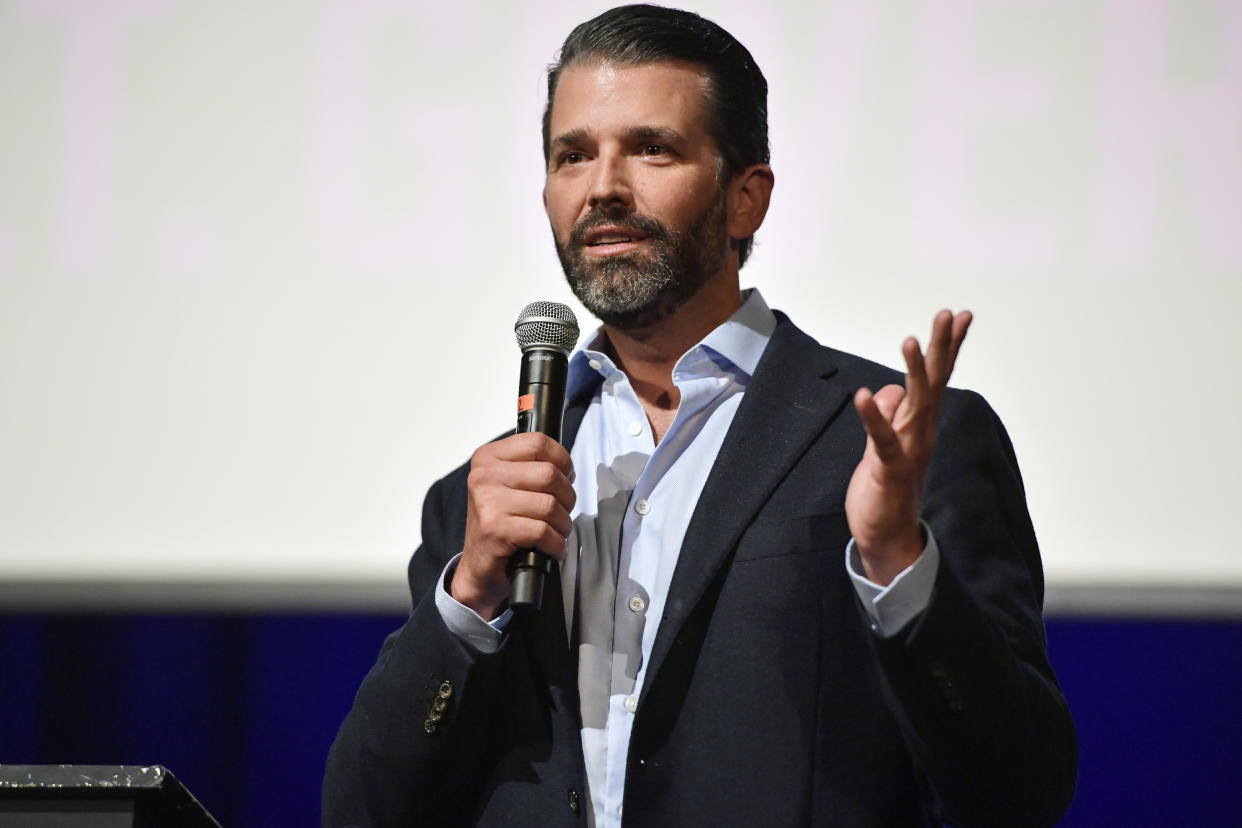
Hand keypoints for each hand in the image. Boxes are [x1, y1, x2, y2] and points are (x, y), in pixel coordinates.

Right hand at [452, 432, 575, 620]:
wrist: (478, 568)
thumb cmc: (500, 524)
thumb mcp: (509, 485)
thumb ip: (532, 467)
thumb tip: (567, 467)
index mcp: (488, 458)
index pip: (538, 442)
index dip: (562, 461)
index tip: (565, 477)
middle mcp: (484, 476)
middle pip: (549, 474)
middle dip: (567, 497)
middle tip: (561, 513)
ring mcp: (488, 503)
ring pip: (550, 505)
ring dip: (562, 524)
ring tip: (556, 533)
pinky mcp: (496, 530)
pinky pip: (544, 532)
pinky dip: (556, 544)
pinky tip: (552, 548)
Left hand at [845, 309, 971, 585]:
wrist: (886, 537)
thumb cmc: (885, 491)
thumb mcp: (881, 445)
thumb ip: (888, 417)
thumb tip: (888, 391)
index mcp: (919, 424)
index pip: (937, 378)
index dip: (947, 347)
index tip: (960, 316)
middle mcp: (921, 433)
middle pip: (934, 382)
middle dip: (942, 347)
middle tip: (950, 313)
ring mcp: (908, 450)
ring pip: (916, 404)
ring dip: (913, 372)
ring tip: (910, 340)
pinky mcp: (889, 469)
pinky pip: (881, 439)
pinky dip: (872, 417)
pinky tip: (863, 395)